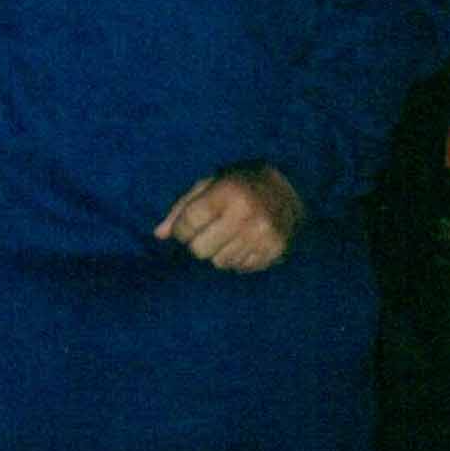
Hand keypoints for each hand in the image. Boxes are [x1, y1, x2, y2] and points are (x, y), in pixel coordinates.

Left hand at [153, 164, 303, 271]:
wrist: (291, 185)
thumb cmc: (240, 182)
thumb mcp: (209, 183)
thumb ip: (181, 208)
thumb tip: (158, 235)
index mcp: (227, 193)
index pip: (189, 223)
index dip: (181, 229)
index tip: (187, 226)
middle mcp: (246, 216)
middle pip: (200, 250)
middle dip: (198, 243)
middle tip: (207, 232)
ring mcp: (263, 236)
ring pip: (220, 262)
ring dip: (218, 252)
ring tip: (227, 236)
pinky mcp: (275, 251)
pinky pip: (241, 268)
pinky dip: (237, 259)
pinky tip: (243, 242)